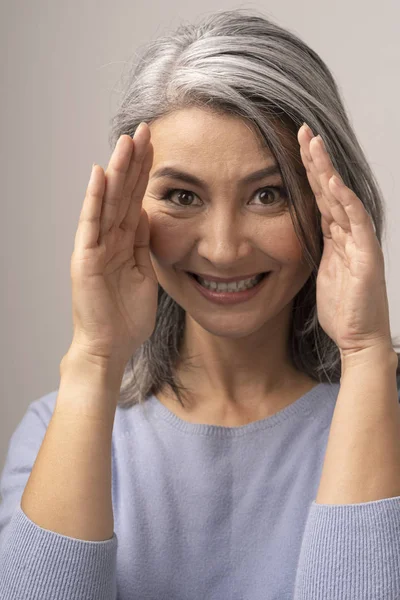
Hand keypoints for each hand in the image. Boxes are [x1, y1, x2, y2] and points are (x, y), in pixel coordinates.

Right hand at [69, 123, 157, 367]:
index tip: (156, 147)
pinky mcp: (85, 259)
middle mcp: (108, 239)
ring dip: (116, 171)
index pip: (136, 200)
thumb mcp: (145, 273)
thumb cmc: (127, 316)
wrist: (111, 346)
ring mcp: (95, 247)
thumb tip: (150, 217)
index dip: (145, 174)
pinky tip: (99, 175)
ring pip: (107, 202)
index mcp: (124, 243)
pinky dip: (94, 199)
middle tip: (144, 130)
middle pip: (122, 194)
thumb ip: (145, 245)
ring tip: (125, 141)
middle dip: (133, 162)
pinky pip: (91, 225)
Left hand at [297, 123, 392, 358]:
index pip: (319, 196)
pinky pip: (355, 222)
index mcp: (335, 237)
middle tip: (302, 130)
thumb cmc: (342, 310)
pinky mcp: (367, 255)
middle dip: (316, 160)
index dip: (307, 171)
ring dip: (327, 170)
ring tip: (313, 143)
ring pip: (342, 197)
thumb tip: (295, 237)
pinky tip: (332, 180)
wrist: (360, 338)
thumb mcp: (319, 273)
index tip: (291, 146)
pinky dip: (344, 200)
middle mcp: (348, 233)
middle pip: (330, 189)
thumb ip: (312, 251)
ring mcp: (359, 241)